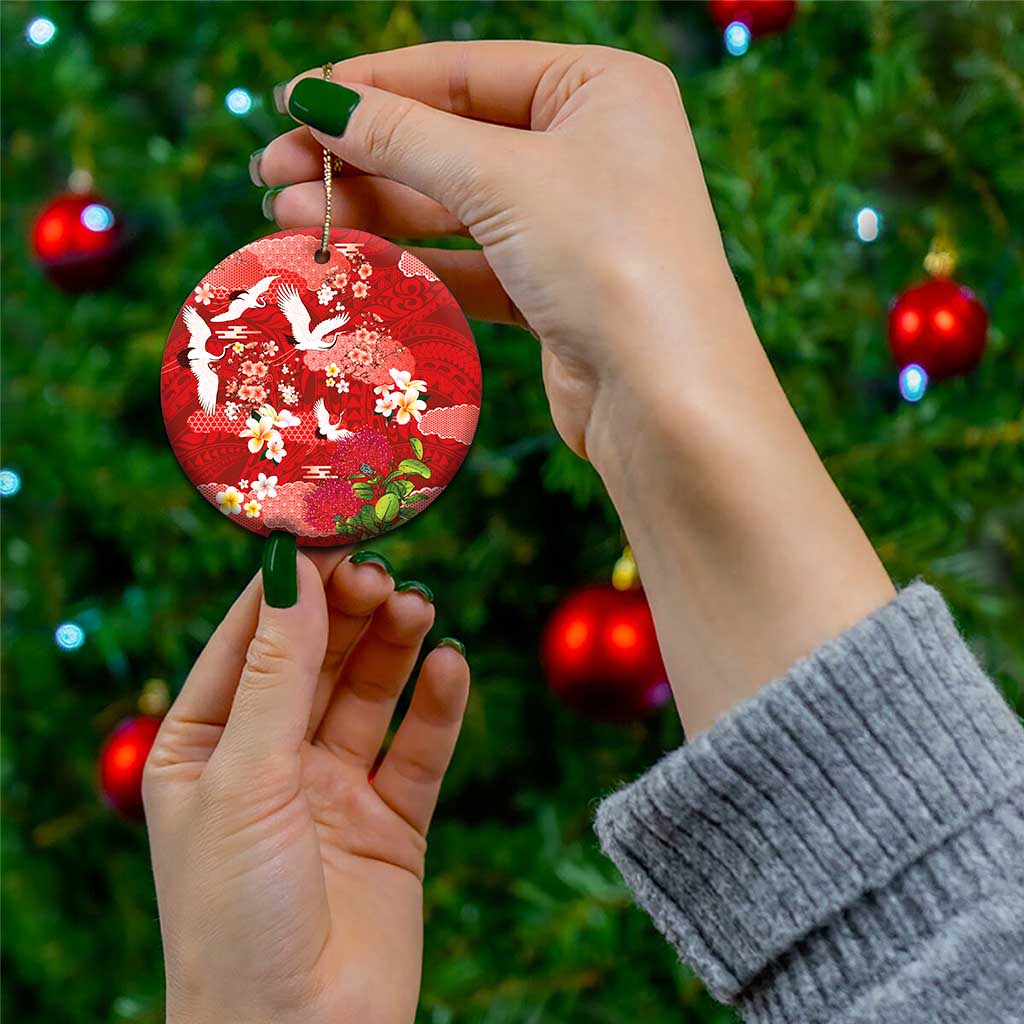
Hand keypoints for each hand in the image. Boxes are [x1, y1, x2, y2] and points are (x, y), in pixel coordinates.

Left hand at [144, 546, 468, 1023]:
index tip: (330, 529)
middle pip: (317, 658)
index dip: (289, 586)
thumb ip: (277, 672)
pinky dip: (438, 705)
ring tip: (418, 608)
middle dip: (348, 611)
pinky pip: (419, 749)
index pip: (249, 641)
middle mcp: (270, 761)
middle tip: (383, 573)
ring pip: (370, 693)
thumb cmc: (235, 916)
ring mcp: (333, 790)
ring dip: (394, 646)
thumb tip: (292, 568)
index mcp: (205, 746)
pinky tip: (450, 666)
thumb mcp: (245, 777)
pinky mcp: (392, 822)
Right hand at [257, 40, 739, 464]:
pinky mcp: (556, 291)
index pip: (464, 71)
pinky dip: (413, 264)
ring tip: (289, 220)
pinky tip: (351, 264)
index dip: (373, 86)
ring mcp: (574, 224)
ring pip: (455, 206)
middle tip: (272, 173)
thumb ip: (404, 136)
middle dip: (361, 157)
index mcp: (600, 88)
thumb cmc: (607, 259)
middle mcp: (592, 149)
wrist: (666, 399)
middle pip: (452, 139)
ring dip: (374, 213)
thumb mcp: (500, 178)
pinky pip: (471, 263)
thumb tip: (317, 100)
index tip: (292, 103)